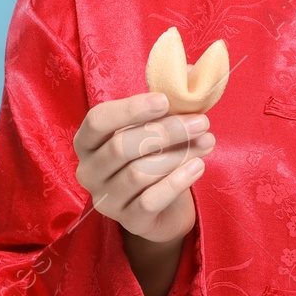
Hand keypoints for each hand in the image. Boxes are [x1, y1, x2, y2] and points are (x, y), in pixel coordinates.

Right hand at [73, 91, 214, 244]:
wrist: (165, 205)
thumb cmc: (154, 155)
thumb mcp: (153, 127)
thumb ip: (163, 105)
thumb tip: (191, 74)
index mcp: (87, 142)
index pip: (97, 120)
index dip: (130, 109)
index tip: (165, 101)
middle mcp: (89, 172)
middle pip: (121, 147)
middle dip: (166, 131)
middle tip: (202, 121)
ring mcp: (106, 200)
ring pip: (138, 173)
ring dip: (178, 155)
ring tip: (207, 142)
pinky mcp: (129, 222)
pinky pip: (150, 201)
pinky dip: (176, 181)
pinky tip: (198, 166)